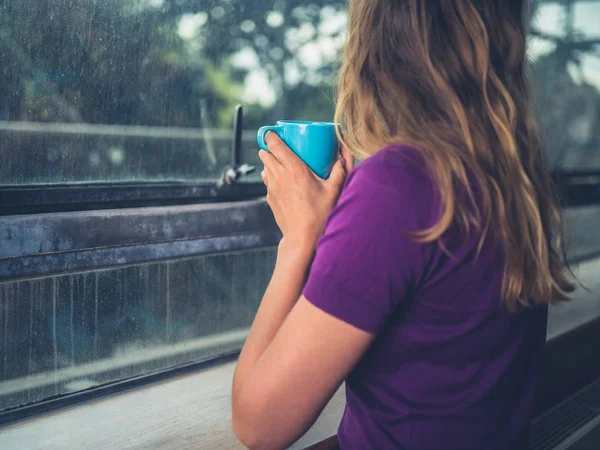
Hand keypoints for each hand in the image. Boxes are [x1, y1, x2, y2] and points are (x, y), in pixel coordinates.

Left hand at [259, 132, 353, 250]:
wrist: (303, 238)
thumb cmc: (319, 214)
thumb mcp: (334, 190)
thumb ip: (340, 170)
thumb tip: (344, 155)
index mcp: (294, 170)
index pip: (275, 145)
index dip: (271, 136)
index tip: (273, 132)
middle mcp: (280, 176)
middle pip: (266, 154)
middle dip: (270, 148)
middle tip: (280, 146)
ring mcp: (272, 188)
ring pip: (264, 167)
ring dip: (270, 162)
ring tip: (281, 163)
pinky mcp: (270, 199)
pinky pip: (267, 181)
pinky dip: (271, 176)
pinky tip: (282, 180)